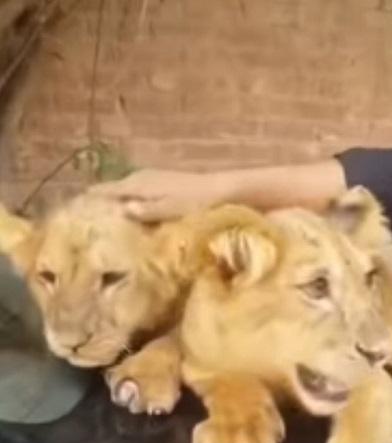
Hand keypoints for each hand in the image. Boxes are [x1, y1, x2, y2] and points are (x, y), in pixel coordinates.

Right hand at [88, 169, 232, 221]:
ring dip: (116, 202)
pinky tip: (133, 213)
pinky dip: (131, 201)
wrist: (225, 190)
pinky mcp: (164, 184)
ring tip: (105, 220)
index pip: (104, 191)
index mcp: (137, 184)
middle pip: (112, 190)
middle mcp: (140, 178)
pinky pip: (138, 192)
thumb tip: (120, 210)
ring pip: (125, 190)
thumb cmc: (197, 202)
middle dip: (100, 203)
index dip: (88, 202)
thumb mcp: (170, 209)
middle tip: (86, 222)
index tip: (73, 215)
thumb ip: (145, 210)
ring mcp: (152, 179)